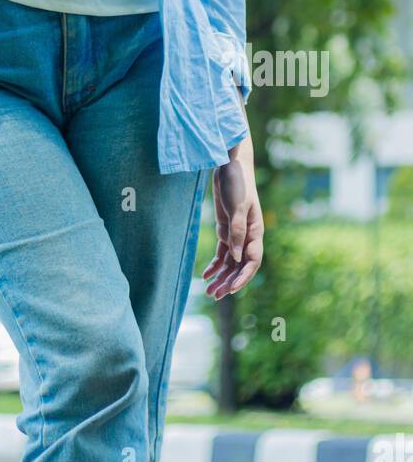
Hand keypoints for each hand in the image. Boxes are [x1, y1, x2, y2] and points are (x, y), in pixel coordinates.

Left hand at [203, 134, 263, 298]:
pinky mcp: (225, 228)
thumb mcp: (237, 206)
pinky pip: (222, 252)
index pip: (252, 261)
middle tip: (214, 296)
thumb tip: (236, 257)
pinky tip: (206, 275)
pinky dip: (215, 264)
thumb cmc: (237, 182)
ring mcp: (236, 233)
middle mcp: (247, 236)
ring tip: (209, 291)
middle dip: (228, 282)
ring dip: (221, 276)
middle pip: (239, 266)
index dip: (243, 277)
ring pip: (230, 262)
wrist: (230, 165)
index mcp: (255, 232)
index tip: (231, 289)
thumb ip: (236, 231)